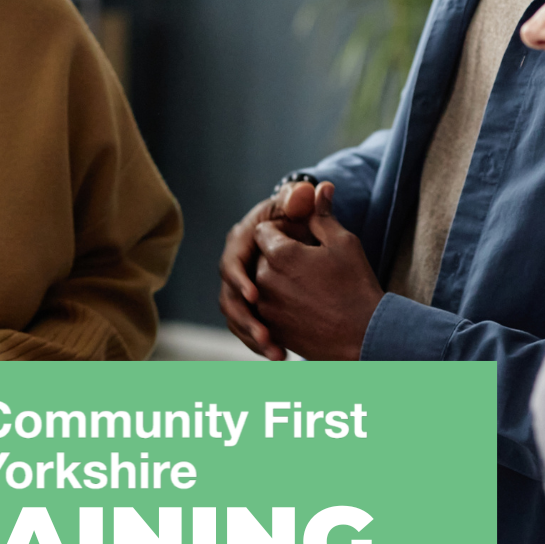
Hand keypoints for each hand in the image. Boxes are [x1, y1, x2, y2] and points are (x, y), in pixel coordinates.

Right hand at [219, 181, 316, 359]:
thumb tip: (315, 188)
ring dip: (252, 337)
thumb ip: (303, 201)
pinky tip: (282, 355)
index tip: (255, 295)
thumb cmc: (298, 214)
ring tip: (277, 353)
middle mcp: (235, 265)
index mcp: (241, 240)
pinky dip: (260, 344)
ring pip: (236, 317)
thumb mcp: (300, 207)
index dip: (240, 279)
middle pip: (229, 298)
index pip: (232, 262)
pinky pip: (247, 328)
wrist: (299, 233)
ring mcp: (239, 288)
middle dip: (246, 319)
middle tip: (266, 336)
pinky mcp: (250, 306)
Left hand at [251, 182, 383, 359]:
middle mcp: (264, 280)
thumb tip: (319, 187)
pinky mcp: (271, 330)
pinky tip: (307, 306)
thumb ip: (322, 214)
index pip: (264, 230)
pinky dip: (281, 304)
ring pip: (262, 284)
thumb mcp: (343, 243)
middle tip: (311, 265)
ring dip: (279, 281)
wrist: (364, 337)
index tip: (304, 240)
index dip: (283, 231)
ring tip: (311, 288)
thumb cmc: (356, 286)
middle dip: (280, 256)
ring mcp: (266, 308)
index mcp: (279, 254)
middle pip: (262, 257)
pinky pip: (266, 309)